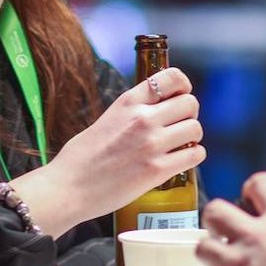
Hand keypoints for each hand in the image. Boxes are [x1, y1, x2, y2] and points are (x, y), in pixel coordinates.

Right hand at [12, 67, 204, 234]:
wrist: (69, 187)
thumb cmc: (82, 157)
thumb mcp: (107, 119)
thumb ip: (132, 111)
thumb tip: (155, 110)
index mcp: (128, 102)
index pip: (172, 77)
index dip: (183, 86)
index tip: (180, 97)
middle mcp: (143, 118)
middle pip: (190, 103)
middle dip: (189, 115)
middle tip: (179, 127)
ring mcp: (151, 144)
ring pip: (196, 129)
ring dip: (192, 137)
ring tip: (179, 145)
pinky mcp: (157, 170)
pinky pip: (195, 155)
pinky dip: (193, 157)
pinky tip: (181, 161)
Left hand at [197, 171, 265, 265]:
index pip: (260, 184)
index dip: (252, 189)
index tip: (250, 198)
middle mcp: (256, 237)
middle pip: (216, 210)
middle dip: (215, 220)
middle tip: (223, 231)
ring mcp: (238, 264)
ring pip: (203, 247)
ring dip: (209, 253)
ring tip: (219, 261)